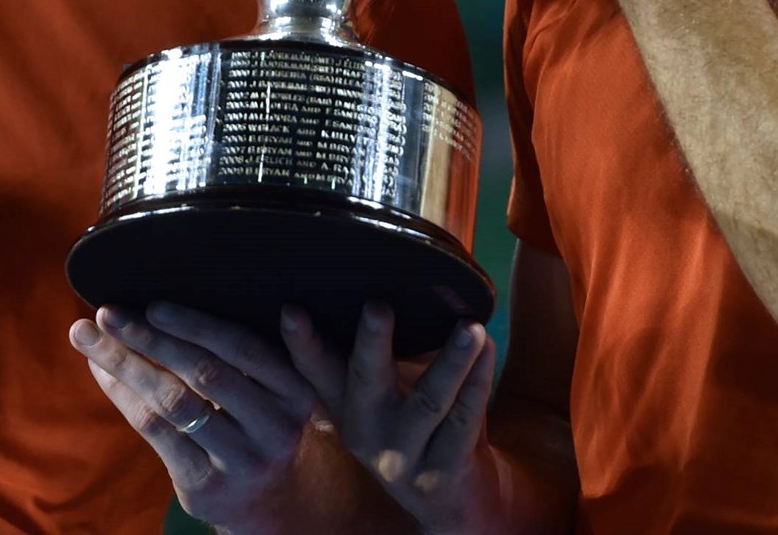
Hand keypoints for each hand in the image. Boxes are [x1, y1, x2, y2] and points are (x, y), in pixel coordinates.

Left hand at [70, 303, 324, 530]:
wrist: (277, 503)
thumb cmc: (269, 423)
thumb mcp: (287, 388)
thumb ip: (271, 348)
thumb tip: (220, 299)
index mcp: (296, 393)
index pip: (243, 349)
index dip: (196, 325)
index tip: (153, 304)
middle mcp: (274, 429)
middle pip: (202, 374)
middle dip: (149, 338)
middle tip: (108, 313)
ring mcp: (239, 461)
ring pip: (173, 403)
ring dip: (124, 364)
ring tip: (88, 337)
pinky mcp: (205, 486)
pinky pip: (155, 432)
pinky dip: (124, 396)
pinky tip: (103, 373)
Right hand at [283, 303, 500, 531]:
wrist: (453, 500)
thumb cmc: (419, 423)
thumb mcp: (389, 392)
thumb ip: (385, 350)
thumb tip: (401, 279)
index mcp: (346, 404)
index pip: (317, 369)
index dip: (301, 342)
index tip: (291, 310)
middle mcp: (367, 430)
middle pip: (366, 381)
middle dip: (372, 344)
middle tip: (378, 307)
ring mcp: (404, 457)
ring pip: (429, 402)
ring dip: (451, 361)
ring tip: (470, 328)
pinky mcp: (443, 473)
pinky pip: (464, 419)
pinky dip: (478, 381)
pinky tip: (486, 350)